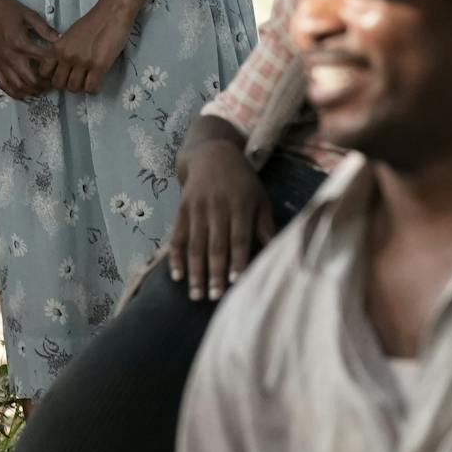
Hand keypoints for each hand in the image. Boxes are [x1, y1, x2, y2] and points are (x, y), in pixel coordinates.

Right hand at [0, 0, 57, 101]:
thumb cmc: (8, 9)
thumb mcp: (30, 16)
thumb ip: (45, 29)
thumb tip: (60, 39)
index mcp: (21, 44)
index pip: (44, 61)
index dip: (55, 65)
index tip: (60, 66)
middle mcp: (10, 57)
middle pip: (31, 80)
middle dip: (44, 84)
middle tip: (51, 82)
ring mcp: (0, 63)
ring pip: (17, 86)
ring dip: (30, 91)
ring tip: (39, 88)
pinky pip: (2, 84)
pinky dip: (13, 92)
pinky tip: (21, 93)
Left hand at [41, 0, 137, 97]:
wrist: (111, 13)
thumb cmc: (92, 23)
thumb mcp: (69, 35)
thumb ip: (63, 50)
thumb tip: (61, 66)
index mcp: (57, 48)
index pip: (44, 72)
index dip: (52, 77)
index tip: (62, 76)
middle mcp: (66, 56)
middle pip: (58, 84)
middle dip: (66, 85)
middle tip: (77, 80)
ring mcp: (82, 62)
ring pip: (74, 88)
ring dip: (81, 87)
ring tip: (88, 80)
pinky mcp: (99, 66)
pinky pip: (91, 88)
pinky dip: (94, 89)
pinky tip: (97, 81)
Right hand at [164, 136, 274, 300]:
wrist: (212, 154)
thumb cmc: (242, 182)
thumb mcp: (259, 198)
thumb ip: (265, 226)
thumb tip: (276, 253)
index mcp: (240, 205)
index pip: (239, 237)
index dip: (237, 260)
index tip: (236, 282)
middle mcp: (217, 207)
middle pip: (216, 245)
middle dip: (215, 273)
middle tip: (214, 297)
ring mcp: (197, 208)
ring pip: (195, 244)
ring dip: (195, 271)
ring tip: (196, 295)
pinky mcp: (182, 209)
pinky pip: (177, 236)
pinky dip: (175, 257)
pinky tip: (177, 276)